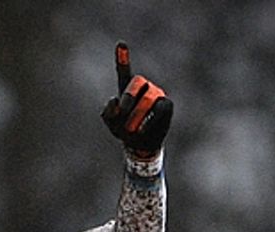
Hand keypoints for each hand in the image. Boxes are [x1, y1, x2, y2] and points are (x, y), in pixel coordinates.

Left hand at [101, 42, 172, 157]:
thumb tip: (115, 100)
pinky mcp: (166, 104)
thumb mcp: (111, 124)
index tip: (121, 43)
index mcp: (126, 88)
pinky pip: (159, 108)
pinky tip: (141, 129)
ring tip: (131, 128)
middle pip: (136, 81)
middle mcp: (142, 87)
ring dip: (137, 113)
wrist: (140, 144)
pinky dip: (148, 120)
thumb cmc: (124, 131)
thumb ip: (108, 113)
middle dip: (128, 97)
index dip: (123, 58)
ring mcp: (155, 94)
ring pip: (148, 96)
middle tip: (123, 113)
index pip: (124, 71)